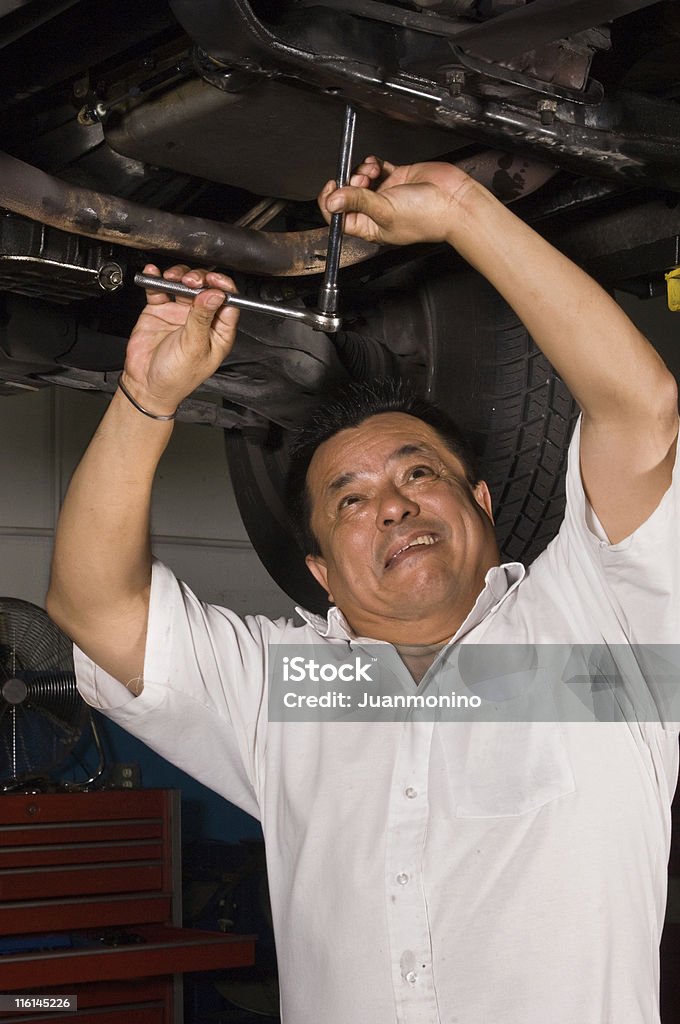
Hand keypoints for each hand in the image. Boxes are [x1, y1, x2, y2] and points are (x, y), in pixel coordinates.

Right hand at [122, 264, 239, 415]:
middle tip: (191, 281)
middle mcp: (201, 320)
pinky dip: (156, 279)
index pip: (228, 302)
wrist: (145, 385)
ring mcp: (180, 313)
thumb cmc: (176, 377)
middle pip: (206, 288)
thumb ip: (202, 319)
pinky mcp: (160, 310)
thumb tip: (215, 294)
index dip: (223, 287)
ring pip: (184, 284)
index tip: (214, 280)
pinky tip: (154, 274)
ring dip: (179, 276)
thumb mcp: (193, 347)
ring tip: (172, 278)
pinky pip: (159, 289)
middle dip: (199, 279)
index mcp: (218, 332)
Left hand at [318, 156, 475, 246]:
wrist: (454, 202)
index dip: (332, 202)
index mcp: (370, 227)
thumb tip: (333, 200)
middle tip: (360, 180)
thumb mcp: (385, 210)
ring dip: (362, 170)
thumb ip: (358, 201)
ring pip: (361, 178)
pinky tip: (378, 165)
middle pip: (348, 194)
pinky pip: (377, 167)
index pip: (339, 218)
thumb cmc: (426, 217)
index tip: (332, 187)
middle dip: (350, 182)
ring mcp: (386, 193)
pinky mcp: (397, 177)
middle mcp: (376, 211)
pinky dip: (374, 163)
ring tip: (372, 171)